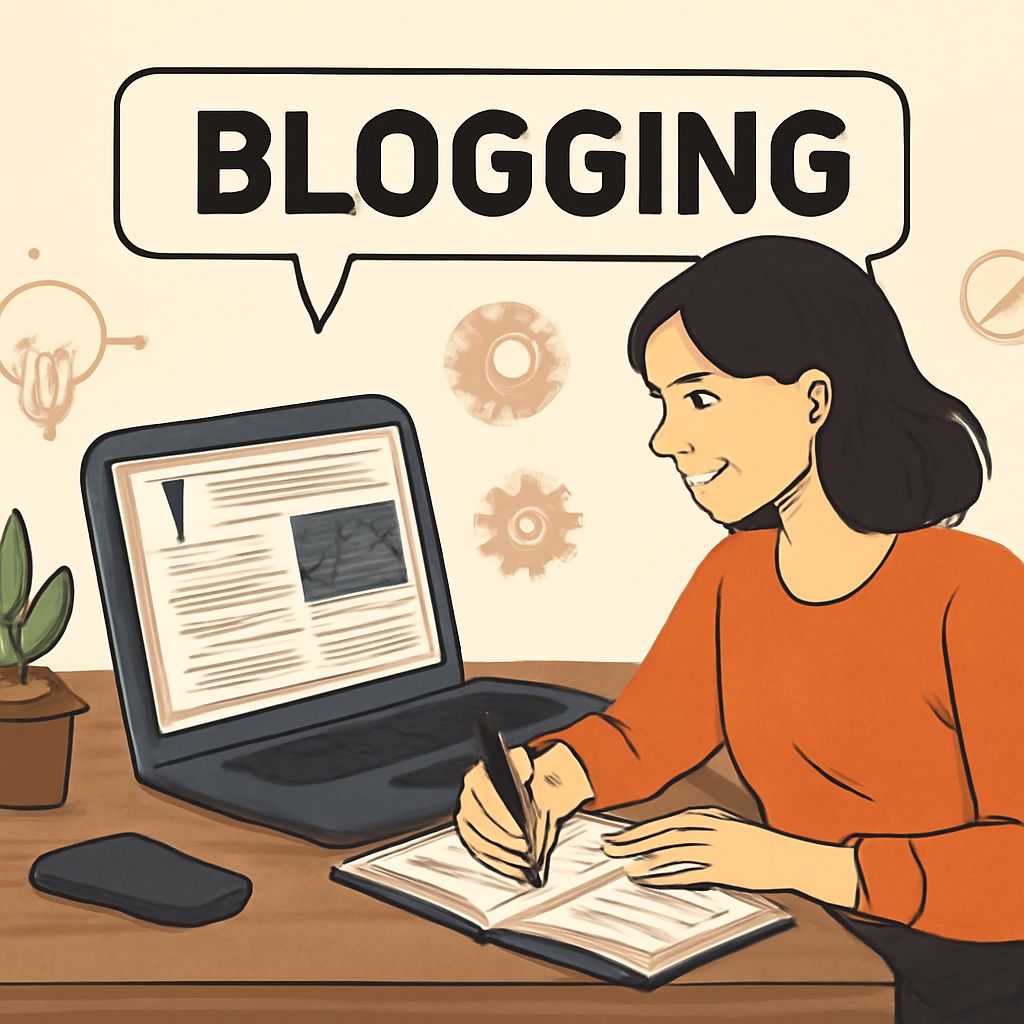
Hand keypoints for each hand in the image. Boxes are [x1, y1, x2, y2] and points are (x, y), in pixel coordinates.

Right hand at [454, 742, 592, 883]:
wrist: (517, 791)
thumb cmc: (522, 780)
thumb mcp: (524, 766)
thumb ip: (523, 764)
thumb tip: (525, 778)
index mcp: (475, 778)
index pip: (486, 798)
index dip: (504, 817)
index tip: (522, 830)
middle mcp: (465, 800)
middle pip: (482, 824)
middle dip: (505, 838)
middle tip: (526, 848)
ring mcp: (465, 822)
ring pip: (482, 843)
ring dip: (505, 854)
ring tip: (526, 860)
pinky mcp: (470, 840)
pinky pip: (484, 856)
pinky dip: (502, 864)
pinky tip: (520, 870)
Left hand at [602, 806, 857, 906]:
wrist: (789, 856)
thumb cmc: (755, 844)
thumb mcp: (726, 827)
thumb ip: (700, 830)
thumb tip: (669, 840)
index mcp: (707, 816)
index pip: (664, 824)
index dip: (637, 831)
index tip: (615, 837)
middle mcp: (708, 828)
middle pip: (662, 834)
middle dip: (632, 841)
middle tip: (608, 849)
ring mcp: (716, 848)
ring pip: (673, 852)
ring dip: (646, 860)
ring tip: (625, 868)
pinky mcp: (725, 869)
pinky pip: (690, 874)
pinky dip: (668, 877)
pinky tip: (651, 882)